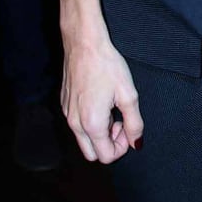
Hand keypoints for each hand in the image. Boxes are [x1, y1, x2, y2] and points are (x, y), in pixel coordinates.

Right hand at [61, 33, 143, 164]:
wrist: (84, 44)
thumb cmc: (107, 65)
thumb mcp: (129, 95)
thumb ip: (135, 124)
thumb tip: (136, 143)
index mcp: (92, 123)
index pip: (106, 156)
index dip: (122, 147)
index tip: (127, 127)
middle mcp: (75, 123)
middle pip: (92, 154)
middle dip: (109, 145)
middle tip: (120, 123)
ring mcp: (68, 114)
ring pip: (84, 140)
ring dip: (100, 134)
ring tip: (111, 110)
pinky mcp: (65, 105)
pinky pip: (78, 126)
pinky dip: (90, 122)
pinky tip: (100, 102)